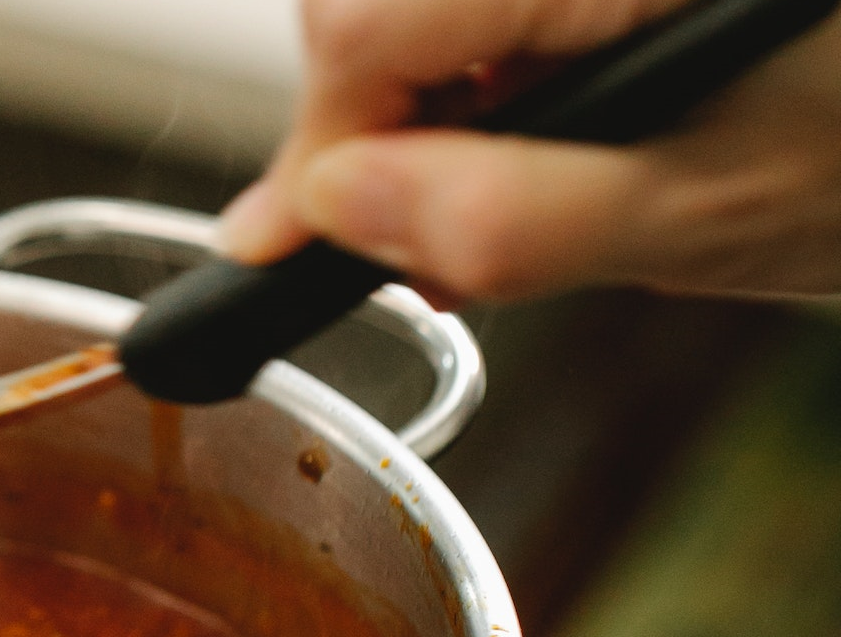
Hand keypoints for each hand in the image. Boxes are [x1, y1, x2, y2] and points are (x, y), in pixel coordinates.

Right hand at [220, 0, 840, 299]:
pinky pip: (440, 7)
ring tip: (480, 183)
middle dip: (361, 122)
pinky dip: (445, 70)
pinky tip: (505, 124)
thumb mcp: (699, 212)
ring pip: (387, 0)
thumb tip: (338, 209)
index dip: (322, 146)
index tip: (307, 241)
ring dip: (403, 100)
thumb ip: (518, 219)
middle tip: (412, 225)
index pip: (366, 22)